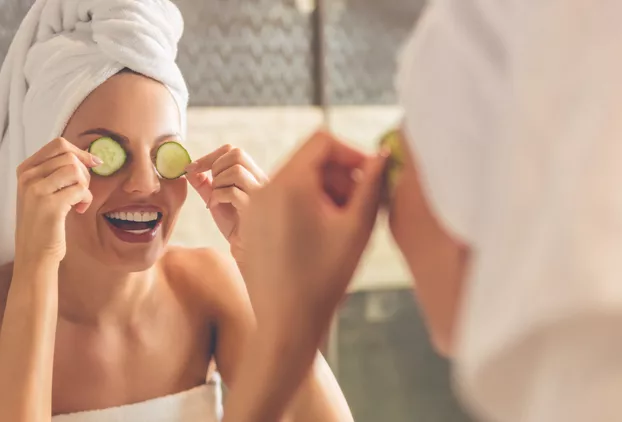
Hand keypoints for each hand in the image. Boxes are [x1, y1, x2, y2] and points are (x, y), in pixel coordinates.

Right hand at [14, 137, 100, 265]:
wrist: (34, 254)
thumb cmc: (44, 223)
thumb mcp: (42, 191)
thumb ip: (56, 172)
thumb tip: (88, 154)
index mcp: (25, 170)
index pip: (58, 145)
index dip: (80, 152)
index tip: (93, 164)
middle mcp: (27, 177)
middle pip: (69, 156)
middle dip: (84, 173)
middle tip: (82, 191)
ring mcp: (36, 190)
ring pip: (75, 170)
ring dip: (85, 186)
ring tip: (79, 201)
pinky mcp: (49, 205)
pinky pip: (80, 189)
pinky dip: (86, 199)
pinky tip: (80, 210)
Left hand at [185, 144, 267, 261]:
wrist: (247, 250)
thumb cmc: (236, 226)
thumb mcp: (216, 200)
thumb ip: (204, 185)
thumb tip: (189, 170)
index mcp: (253, 175)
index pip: (233, 151)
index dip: (210, 156)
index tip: (192, 168)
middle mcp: (260, 180)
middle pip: (236, 154)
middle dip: (215, 166)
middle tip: (209, 185)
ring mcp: (260, 193)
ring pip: (236, 170)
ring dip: (217, 183)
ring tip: (215, 198)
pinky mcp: (255, 208)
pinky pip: (233, 191)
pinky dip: (218, 196)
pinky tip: (215, 207)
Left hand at [241, 130, 388, 339]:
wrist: (286, 323)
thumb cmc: (325, 279)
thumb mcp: (358, 227)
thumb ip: (373, 185)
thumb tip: (383, 156)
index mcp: (289, 184)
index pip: (323, 141)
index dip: (353, 154)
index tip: (371, 178)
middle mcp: (265, 188)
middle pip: (308, 158)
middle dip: (339, 175)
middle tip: (360, 204)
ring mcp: (254, 206)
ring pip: (295, 178)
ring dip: (324, 190)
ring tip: (341, 222)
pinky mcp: (251, 223)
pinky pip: (281, 198)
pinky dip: (305, 204)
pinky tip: (320, 233)